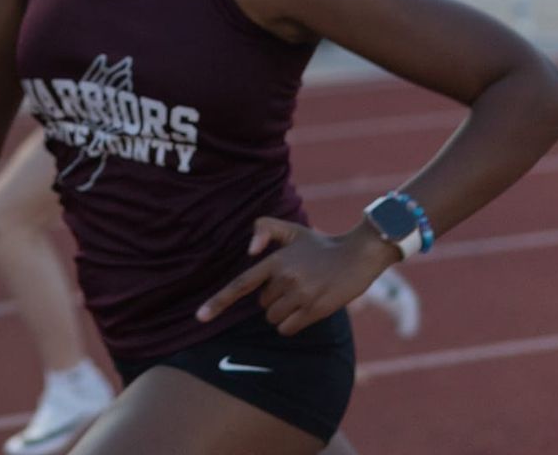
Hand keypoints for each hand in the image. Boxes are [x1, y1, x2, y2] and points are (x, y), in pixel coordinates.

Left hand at [196, 217, 396, 335]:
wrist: (358, 255)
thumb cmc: (320, 244)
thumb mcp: (290, 229)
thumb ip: (264, 229)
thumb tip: (249, 251)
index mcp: (275, 261)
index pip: (240, 284)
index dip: (218, 302)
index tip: (199, 317)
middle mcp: (285, 279)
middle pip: (261, 305)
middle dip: (273, 298)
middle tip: (294, 283)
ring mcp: (301, 295)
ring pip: (274, 318)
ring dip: (283, 312)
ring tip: (303, 293)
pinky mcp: (316, 309)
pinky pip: (289, 328)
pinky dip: (292, 323)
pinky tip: (307, 308)